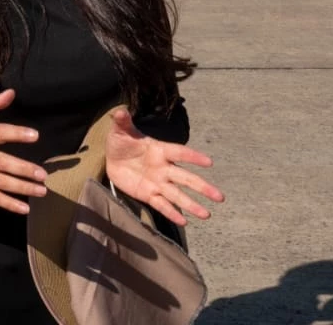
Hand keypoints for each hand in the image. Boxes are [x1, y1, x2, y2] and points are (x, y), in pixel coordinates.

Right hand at [0, 88, 45, 214]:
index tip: (35, 135)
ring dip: (23, 188)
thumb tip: (11, 92)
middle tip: (42, 174)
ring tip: (42, 190)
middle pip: (3, 163)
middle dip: (23, 169)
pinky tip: (25, 207)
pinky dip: (9, 204)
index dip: (17, 133)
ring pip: (2, 183)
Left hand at [104, 107, 224, 226]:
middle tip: (220, 197)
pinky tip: (184, 221)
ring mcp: (158, 183)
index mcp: (160, 150)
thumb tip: (120, 110)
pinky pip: (162, 205)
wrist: (112, 158)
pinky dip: (171, 213)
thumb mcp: (120, 131)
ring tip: (207, 215)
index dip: (193, 157)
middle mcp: (163, 168)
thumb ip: (123, 122)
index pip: (179, 153)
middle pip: (185, 178)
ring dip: (192, 205)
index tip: (209, 162)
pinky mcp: (148, 194)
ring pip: (177, 195)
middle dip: (202, 187)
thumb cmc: (122, 142)